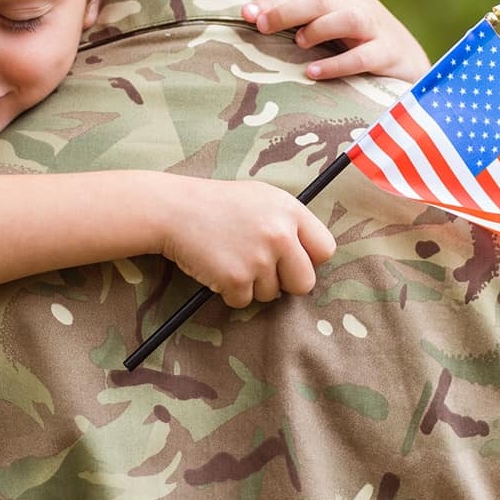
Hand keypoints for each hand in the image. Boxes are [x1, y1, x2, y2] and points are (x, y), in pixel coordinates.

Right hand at [160, 178, 336, 307]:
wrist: (174, 209)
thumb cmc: (218, 204)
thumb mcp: (261, 198)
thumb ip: (289, 221)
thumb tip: (310, 254)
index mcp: (290, 210)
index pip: (325, 249)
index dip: (309, 260)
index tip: (293, 261)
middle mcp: (280, 234)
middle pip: (304, 282)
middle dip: (285, 283)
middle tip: (262, 270)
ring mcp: (259, 258)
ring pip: (271, 295)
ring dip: (252, 286)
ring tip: (232, 259)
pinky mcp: (236, 278)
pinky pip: (243, 301)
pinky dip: (229, 292)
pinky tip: (217, 268)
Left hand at [242, 0, 430, 82]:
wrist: (410, 61)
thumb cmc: (361, 37)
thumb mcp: (333, 16)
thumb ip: (307, 3)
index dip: (272, 3)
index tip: (244, 13)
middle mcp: (358, 3)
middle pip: (320, 0)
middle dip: (288, 11)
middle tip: (260, 25)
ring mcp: (376, 28)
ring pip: (346, 19)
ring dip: (319, 28)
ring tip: (299, 43)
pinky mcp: (388, 54)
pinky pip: (363, 57)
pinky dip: (338, 63)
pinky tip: (314, 72)